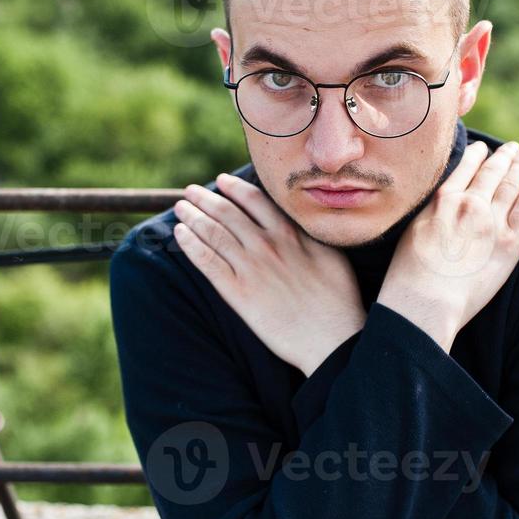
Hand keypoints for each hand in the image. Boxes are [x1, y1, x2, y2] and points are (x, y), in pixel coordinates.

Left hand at [172, 172, 365, 376]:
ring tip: (181, 207)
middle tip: (190, 191)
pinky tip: (179, 233)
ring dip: (193, 216)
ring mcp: (250, 268)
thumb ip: (308, 235)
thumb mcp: (331, 255)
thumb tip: (298, 222)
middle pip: (228, 213)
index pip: (255, 200)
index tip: (222, 181)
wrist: (332, 338)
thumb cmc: (338, 300)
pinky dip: (190, 244)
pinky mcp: (238, 293)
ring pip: (213, 233)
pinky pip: (207, 262)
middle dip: (206, 198)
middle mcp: (266, 245)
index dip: (235, 188)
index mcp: (289, 233)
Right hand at [376, 140, 518, 352]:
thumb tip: (444, 200)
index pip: (466, 168)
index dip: (478, 155)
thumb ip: (433, 210)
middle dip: (505, 157)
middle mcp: (468, 204)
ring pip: (512, 185)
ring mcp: (491, 222)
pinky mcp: (509, 242)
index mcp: (442, 199)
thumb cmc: (410, 274)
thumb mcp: (414, 229)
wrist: (425, 301)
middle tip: (514, 148)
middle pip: (492, 172)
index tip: (485, 148)